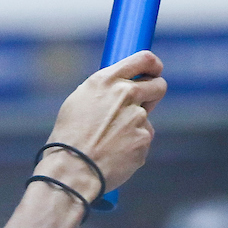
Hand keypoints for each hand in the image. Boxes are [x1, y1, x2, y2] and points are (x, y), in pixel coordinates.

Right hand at [42, 50, 166, 194]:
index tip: (154, 71)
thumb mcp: (78, 102)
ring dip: (133, 126)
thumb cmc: (68, 137)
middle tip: (141, 104)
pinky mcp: (144, 138)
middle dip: (153, 93)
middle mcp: (125, 94)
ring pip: (145, 118)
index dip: (153, 65)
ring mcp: (138, 116)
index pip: (144, 59)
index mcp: (106, 80)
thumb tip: (119, 88)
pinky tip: (113, 153)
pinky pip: (142, 138)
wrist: (71, 168)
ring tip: (109, 140)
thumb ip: (104, 91)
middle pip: (158, 85)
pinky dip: (132, 145)